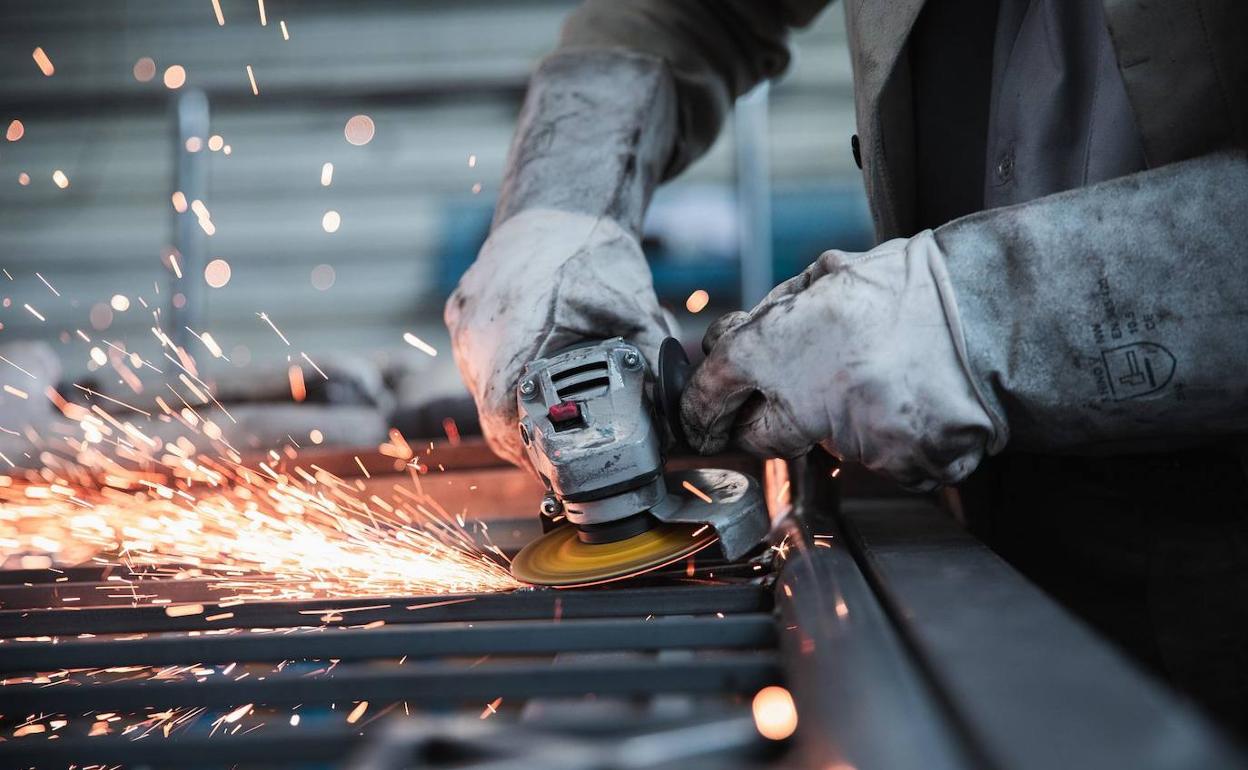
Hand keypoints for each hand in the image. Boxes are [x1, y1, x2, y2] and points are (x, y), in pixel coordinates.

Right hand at [445, 209, 672, 466]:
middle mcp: (477, 330)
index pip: (503, 417)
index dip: (527, 449)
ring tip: (547, 427)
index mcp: (514, 331)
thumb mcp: (633, 309)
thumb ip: (653, 364)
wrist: (558, 206)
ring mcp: (464, 322)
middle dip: (525, 439)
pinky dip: (502, 382)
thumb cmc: (592, 251)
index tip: (553, 465)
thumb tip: (678, 419)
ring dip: (512, 413)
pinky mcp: (460, 314)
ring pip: (481, 391)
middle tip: (560, 456)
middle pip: (490, 412)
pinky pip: (476, 364)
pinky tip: (530, 387)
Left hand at [680, 230, 1002, 489]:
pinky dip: (891, 441)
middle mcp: (809, 399)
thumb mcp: (824, 279)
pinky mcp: (900, 468)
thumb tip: (725, 345)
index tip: (700, 421)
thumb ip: (768, 318)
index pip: (711, 392)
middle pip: (759, 438)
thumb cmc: (909, 289)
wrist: (994, 310)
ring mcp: (856, 440)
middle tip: (805, 392)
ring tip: (884, 379)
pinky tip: (912, 402)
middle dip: (769, 420)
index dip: (700, 409)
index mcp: (778, 345)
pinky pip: (880, 463)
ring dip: (843, 423)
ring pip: (827, 447)